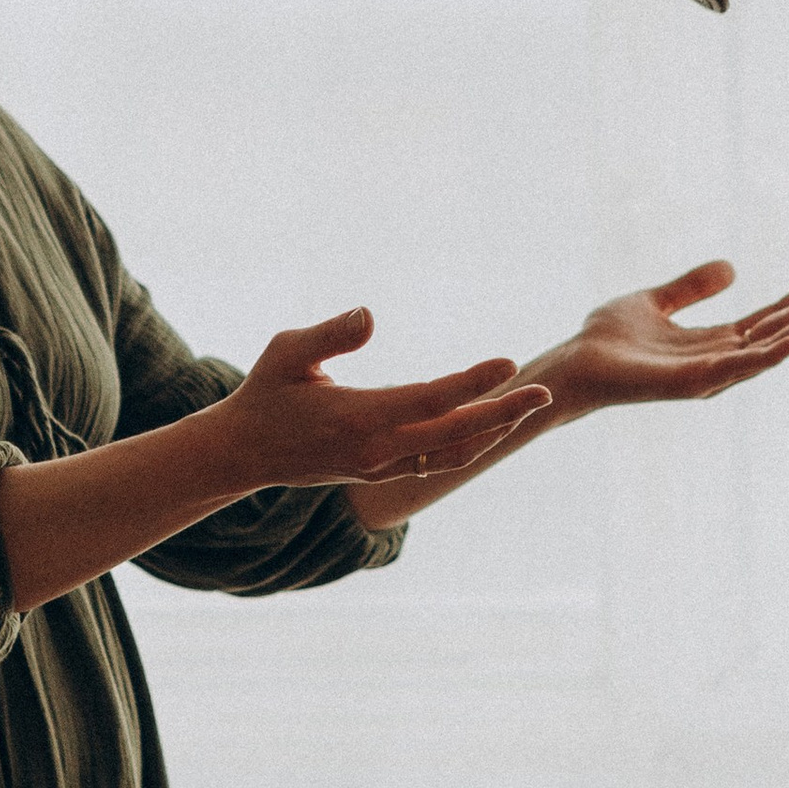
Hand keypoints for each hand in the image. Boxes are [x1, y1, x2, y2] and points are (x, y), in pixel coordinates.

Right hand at [222, 308, 550, 491]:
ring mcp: (380, 466)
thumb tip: (371, 315)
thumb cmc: (265, 393)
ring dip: (492, 431)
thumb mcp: (287, 352)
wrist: (243, 454)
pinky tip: (488, 426)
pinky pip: (435, 462)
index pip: (430, 399)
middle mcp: (377, 449)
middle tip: (545, 391)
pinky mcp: (379, 472)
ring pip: (450, 454)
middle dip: (504, 413)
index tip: (508, 362)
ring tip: (527, 407)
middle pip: (455, 434)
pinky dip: (467, 446)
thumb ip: (330, 334)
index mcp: (360, 418)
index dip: (472, 382)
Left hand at [536, 258, 788, 417]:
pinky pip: (738, 369)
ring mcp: (709, 374)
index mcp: (714, 342)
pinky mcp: (692, 383)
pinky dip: (769, 357)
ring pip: (767, 350)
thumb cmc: (606, 339)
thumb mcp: (655, 300)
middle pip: (778, 332)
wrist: (573, 362)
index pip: (769, 317)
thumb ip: (691, 287)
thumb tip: (733, 267)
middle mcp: (719, 360)